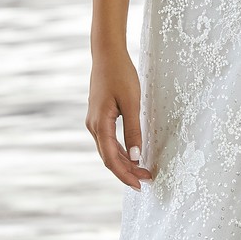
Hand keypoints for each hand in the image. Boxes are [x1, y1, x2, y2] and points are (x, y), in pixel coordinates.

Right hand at [86, 48, 154, 189]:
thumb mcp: (132, 103)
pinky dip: (120, 151)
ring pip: (108, 150)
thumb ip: (134, 131)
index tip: (140, 185)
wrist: (107, 55)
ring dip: (124, 162)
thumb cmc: (120, 75)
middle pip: (109, 157)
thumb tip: (136, 157)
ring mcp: (94, 122)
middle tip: (147, 180)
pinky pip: (108, 141)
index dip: (125, 175)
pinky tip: (132, 155)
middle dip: (127, 171)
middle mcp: (93, 126)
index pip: (111, 159)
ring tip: (143, 171)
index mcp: (100, 124)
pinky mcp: (99, 117)